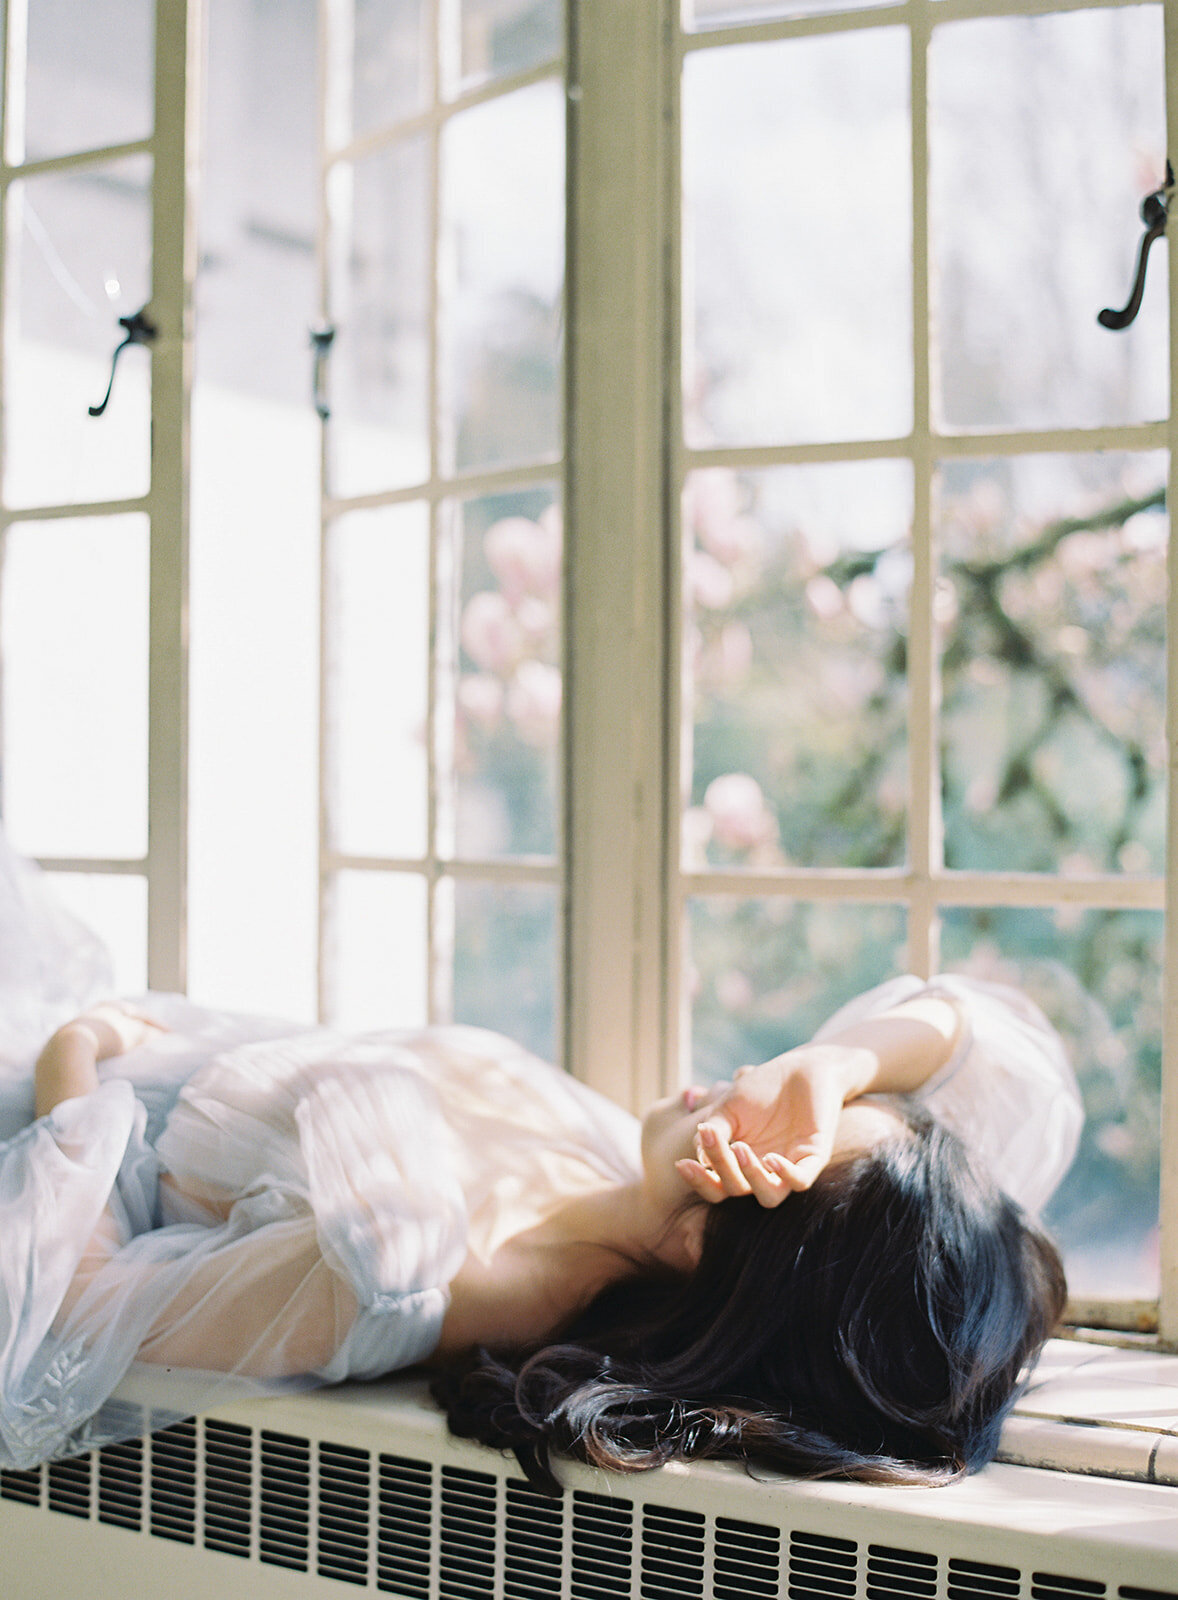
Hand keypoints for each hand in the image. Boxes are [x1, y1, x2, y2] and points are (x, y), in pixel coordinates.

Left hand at [64, 1002, 166, 1060]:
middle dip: (136, 1030)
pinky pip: (90, 1047)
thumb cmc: (108, 1039)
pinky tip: (105, 1063)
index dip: (157, 1024)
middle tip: (150, 1040)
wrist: (67, 1053)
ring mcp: (76, 1029)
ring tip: (129, 1054)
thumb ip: (152, 1033)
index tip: (170, 1034)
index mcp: (111, 1005)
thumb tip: (162, 1036)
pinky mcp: (64, 1047)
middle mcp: (93, 1012)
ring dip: (117, 1042)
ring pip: (103, 1034)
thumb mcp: (137, 1034)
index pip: (139, 1013)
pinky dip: (102, 1052)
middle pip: (120, 1021)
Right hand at [674, 1041, 873, 1206]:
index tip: (681, 1163)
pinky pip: (800, 1181)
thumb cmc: (761, 1086)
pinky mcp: (813, 1157)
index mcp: (739, 1162)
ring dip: (751, 1177)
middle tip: (711, 1136)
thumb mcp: (728, 1106)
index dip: (698, 1181)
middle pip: (737, 1190)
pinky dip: (786, 1174)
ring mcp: (789, 1166)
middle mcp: (763, 1170)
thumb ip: (714, 1131)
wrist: (799, 1066)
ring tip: (740, 1148)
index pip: (717, 1186)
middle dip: (721, 1167)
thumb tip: (700, 1158)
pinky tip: (771, 1157)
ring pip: (769, 1196)